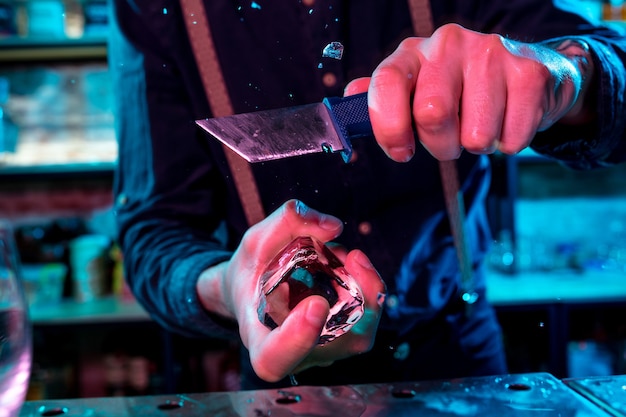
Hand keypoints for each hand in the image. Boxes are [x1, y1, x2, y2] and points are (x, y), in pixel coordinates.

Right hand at [197, 199, 385, 381]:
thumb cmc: (252, 271)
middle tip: (352, 256)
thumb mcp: (256, 240)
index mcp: (259, 340)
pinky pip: (366, 321)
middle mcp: (295, 356)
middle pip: (338, 347)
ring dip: (363, 287)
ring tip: (338, 253)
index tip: (316, 304)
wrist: (256, 290)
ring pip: (361, 334)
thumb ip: (286, 222)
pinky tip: (349, 262)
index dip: (297, 340)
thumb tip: (333, 227)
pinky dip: (366, 287)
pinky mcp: (343, 341)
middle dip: (359, 300)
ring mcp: (323, 353)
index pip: (275, 358)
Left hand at [345, 23, 591, 161]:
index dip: (389, 127)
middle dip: (440, 145)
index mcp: (412, 53)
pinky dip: (508, 144)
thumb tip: (347, 105)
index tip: (402, 151)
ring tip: (481, 125)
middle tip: (450, 139)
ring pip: (475, 135)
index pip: (386, 84)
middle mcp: (448, 44)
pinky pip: (511, 139)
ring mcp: (491, 53)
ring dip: (477, 145)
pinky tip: (507, 121)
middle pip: (432, 115)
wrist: (526, 73)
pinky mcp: (529, 73)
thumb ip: (380, 99)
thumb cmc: (458, 90)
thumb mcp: (414, 89)